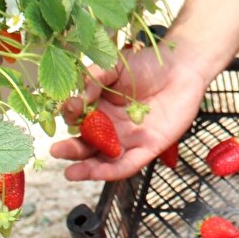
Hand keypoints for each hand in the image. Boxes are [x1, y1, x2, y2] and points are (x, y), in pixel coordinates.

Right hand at [49, 44, 208, 180]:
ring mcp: (128, 139)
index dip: (70, 117)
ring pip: (103, 160)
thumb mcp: (114, 66)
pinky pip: (128, 164)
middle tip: (57, 151)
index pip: (78, 119)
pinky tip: (98, 173)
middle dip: (71, 151)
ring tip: (71, 173)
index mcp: (99, 108)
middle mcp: (111, 127)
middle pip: (86, 145)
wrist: (181, 66)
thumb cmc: (148, 64)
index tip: (69, 109)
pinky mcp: (148, 148)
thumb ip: (94, 78)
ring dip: (87, 169)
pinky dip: (112, 171)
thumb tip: (78, 98)